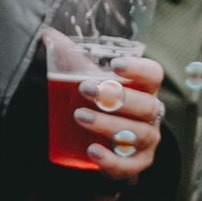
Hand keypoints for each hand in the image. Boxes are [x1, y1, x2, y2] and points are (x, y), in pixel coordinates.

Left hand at [69, 53, 166, 184]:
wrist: (100, 146)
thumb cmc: (100, 106)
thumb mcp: (89, 82)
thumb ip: (72, 60)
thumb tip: (47, 34)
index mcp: (145, 89)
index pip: (154, 75)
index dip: (138, 69)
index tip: (114, 65)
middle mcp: (151, 114)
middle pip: (146, 105)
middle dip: (116, 97)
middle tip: (85, 90)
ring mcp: (148, 141)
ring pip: (137, 134)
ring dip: (108, 125)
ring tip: (79, 117)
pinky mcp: (137, 164)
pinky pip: (129, 166)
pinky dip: (111, 160)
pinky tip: (92, 151)